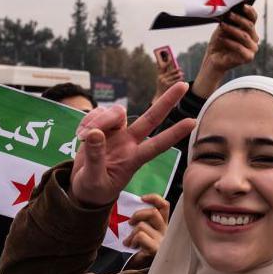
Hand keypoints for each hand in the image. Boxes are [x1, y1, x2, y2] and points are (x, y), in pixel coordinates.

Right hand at [70, 83, 195, 207]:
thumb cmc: (93, 188)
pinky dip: (88, 119)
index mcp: (133, 159)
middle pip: (151, 118)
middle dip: (168, 101)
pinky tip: (79, 134)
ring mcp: (118, 133)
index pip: (158, 145)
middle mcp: (130, 143)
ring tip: (81, 136)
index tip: (193, 122)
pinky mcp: (103, 127)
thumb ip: (95, 157)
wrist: (83, 187)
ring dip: (99, 119)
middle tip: (184, 85)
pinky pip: (98, 112)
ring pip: (117, 112)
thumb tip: (94, 133)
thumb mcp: (93, 180)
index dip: (174, 133)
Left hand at [123, 194, 169, 255]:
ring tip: (129, 242)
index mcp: (165, 226)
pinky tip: (131, 246)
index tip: (142, 198)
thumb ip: (144, 224)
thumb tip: (133, 216)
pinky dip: (133, 240)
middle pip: (152, 213)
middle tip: (130, 223)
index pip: (164, 206)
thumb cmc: (145, 254)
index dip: (154, 198)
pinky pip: (141, 236)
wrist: (149, 273)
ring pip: (142, 226)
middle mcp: (166, 232)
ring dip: (132, 233)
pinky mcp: (156, 249)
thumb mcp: (145, 235)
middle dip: (138, 215)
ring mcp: (162, 241)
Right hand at [153, 65, 183, 103]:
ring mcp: (165, 82)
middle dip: (176, 70)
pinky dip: (179, 80)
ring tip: (182, 74)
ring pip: (174, 76)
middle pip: (171, 72)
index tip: (171, 59)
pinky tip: (182, 79)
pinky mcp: (168, 85)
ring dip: (179, 75)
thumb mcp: (160, 80)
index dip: (167, 62)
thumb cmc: (161, 87)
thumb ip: (163, 73)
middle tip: (180, 69)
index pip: (163, 67)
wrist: (160, 96)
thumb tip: (167, 65)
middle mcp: (161, 78)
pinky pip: (176, 81)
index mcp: (159, 76)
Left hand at [193, 5, 259, 97]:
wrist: (214, 58)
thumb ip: (229, 19)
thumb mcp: (223, 27)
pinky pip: (240, 47)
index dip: (250, 11)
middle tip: (228, 15)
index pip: (253, 18)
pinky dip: (230, 42)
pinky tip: (222, 38)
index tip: (242, 5)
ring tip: (222, 25)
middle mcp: (254, 39)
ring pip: (245, 36)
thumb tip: (230, 9)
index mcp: (250, 30)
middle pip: (249, 26)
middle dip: (238, 19)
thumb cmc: (219, 42)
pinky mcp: (248, 58)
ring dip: (232, 29)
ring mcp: (252, 49)